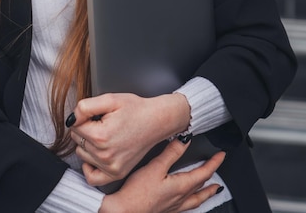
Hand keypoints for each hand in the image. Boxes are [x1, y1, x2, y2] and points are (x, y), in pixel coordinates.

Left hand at [67, 92, 190, 183]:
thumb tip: (71, 119)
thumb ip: (85, 106)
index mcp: (101, 135)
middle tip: (103, 122)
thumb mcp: (110, 99)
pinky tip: (96, 154)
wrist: (156, 121)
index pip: (75, 125)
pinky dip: (89, 166)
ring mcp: (111, 167)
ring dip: (88, 144)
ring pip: (82, 154)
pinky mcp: (116, 173)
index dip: (84, 116)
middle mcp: (105, 155)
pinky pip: (92, 176)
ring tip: (105, 134)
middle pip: (77, 139)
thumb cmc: (136, 109)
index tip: (97, 113)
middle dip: (85, 129)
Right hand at [99, 138, 225, 212]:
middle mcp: (180, 198)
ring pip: (197, 199)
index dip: (214, 163)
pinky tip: (189, 200)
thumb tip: (185, 139)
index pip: (203, 173)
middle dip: (212, 175)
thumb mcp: (155, 167)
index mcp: (181, 186)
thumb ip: (171, 152)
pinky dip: (194, 201)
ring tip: (213, 189)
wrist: (124, 212)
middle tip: (218, 167)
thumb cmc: (137, 193)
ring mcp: (174, 206)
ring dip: (206, 192)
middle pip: (202, 186)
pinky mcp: (166, 210)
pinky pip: (187, 206)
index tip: (221, 155)